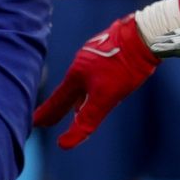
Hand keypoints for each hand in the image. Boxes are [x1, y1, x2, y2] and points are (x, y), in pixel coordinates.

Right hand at [32, 15, 158, 148]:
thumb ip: (86, 120)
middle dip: (60, 106)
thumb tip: (63, 145)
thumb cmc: (124, 67)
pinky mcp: (108, 46)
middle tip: (50, 119)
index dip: (48, 114)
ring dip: (78, 93)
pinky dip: (92, 79)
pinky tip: (102, 79)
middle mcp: (80, 64)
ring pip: (82, 79)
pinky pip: (94, 67)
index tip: (35, 123)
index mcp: (76, 76)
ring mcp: (94, 53)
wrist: (144, 35)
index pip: (58, 101)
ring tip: (78, 103)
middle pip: (68, 90)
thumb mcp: (106, 98)